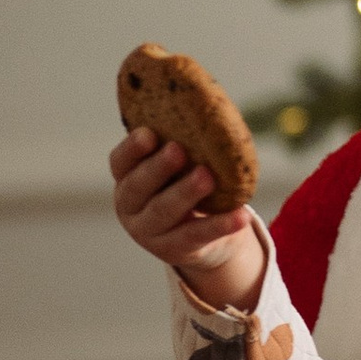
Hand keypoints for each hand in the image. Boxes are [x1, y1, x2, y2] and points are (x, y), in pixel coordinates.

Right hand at [110, 125, 265, 311]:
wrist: (203, 239)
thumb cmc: (187, 186)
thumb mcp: (180, 167)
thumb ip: (185, 143)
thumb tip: (210, 108)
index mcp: (127, 179)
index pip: (120, 162)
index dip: (132, 149)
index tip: (149, 133)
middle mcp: (131, 207)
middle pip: (139, 187)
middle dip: (157, 168)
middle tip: (178, 150)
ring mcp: (150, 233)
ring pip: (165, 211)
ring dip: (185, 193)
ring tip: (207, 178)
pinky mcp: (176, 251)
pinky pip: (198, 235)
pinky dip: (220, 225)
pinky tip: (240, 215)